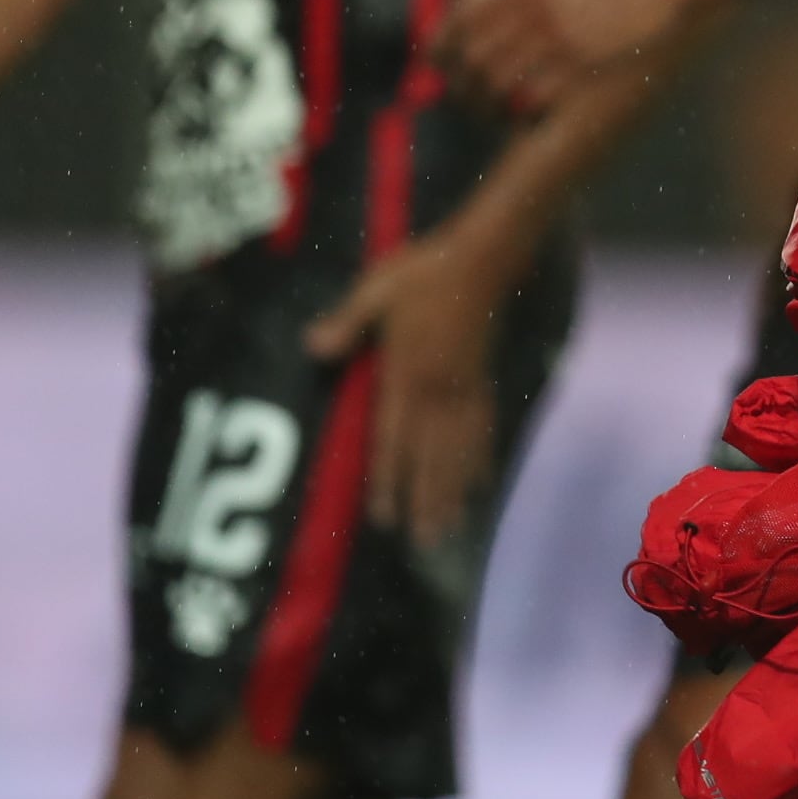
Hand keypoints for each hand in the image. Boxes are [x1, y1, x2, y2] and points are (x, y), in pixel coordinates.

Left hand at [304, 232, 507, 544]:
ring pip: (457, 451)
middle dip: (425, 501)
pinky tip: (482, 481)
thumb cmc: (427, 271)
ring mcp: (464, 388)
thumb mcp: (377, 288)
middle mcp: (437, 391)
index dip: (388, 481)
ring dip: (452, 492)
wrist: (485, 257)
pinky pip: (482, 429)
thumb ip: (347, 321)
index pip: (393, 439)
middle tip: (423, 542)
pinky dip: (480, 460)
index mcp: (406, 374)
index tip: (383, 519)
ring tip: (450, 526)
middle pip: (429, 458)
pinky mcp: (483, 380)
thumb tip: (312, 347)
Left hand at [433, 0, 708, 114]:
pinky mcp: (590, 63)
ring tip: (493, 115)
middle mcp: (534, 7)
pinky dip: (522, 116)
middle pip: (474, 61)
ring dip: (488, 108)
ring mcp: (563, 36)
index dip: (441, 54)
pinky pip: (537, 102)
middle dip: (463, 87)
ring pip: (500, 86)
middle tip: (468, 99)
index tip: (444, 68)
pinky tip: (526, 120)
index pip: (457, 26)